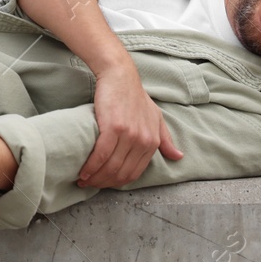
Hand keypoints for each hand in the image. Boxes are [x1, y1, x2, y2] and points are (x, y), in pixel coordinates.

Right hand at [77, 64, 182, 188]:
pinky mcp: (112, 128)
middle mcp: (143, 141)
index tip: (104, 183)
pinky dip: (91, 166)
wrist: (120, 77)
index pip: (134, 173)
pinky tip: (83, 171)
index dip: (117, 183)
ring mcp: (128, 135)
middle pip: (121, 173)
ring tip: (83, 180)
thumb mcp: (156, 117)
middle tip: (89, 184)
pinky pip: (101, 154)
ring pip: (111, 167)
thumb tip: (178, 157)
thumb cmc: (135, 96)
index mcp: (153, 141)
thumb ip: (165, 139)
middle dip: (104, 183)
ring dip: (95, 178)